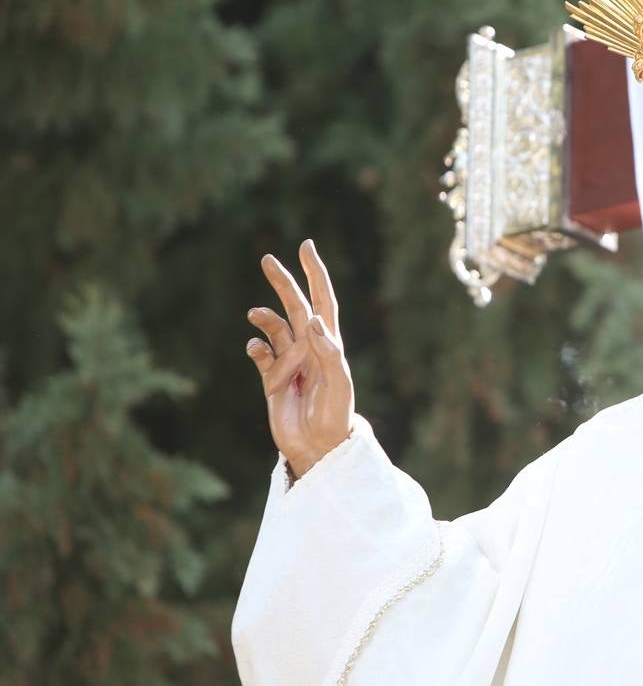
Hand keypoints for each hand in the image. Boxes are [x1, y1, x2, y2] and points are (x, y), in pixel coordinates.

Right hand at [245, 239, 353, 478]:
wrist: (318, 446)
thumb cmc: (335, 414)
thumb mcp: (338, 382)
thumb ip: (329, 351)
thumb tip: (315, 320)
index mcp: (328, 343)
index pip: (323, 300)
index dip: (315, 273)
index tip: (306, 247)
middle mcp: (309, 347)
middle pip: (295, 305)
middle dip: (283, 282)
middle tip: (267, 259)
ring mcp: (290, 362)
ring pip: (275, 328)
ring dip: (265, 317)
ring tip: (254, 314)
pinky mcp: (272, 380)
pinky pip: (261, 354)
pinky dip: (255, 346)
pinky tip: (254, 348)